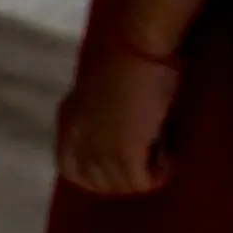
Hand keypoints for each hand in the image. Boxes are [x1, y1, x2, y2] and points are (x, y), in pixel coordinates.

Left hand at [54, 40, 181, 195]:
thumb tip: (113, 142)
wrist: (137, 47)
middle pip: (102, 185)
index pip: (71, 171)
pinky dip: (163, 167)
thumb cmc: (125, 62)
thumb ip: (95, 122)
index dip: (100, 174)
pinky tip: (166, 139)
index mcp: (66, 125)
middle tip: (149, 149)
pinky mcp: (124, 156)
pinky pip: (147, 181)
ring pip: (128, 186)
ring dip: (149, 168)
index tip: (126, 161)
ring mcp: (97, 151)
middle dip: (129, 173)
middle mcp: (75, 142)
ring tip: (158, 135)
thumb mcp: (98, 97)